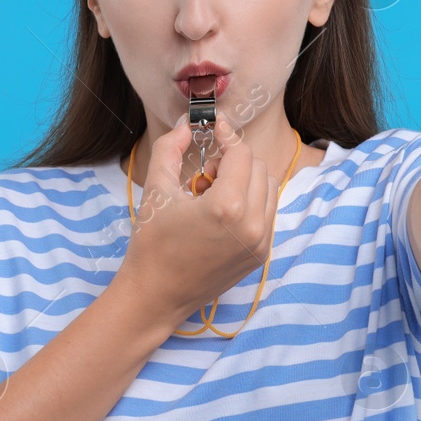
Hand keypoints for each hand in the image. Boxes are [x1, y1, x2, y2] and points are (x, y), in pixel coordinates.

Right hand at [112, 113, 279, 330]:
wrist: (156, 295)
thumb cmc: (152, 243)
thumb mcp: (156, 190)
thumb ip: (169, 148)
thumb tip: (185, 125)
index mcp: (227, 207)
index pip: (241, 154)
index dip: (227, 137)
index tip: (215, 130)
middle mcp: (252, 225)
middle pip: (259, 168)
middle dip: (235, 161)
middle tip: (206, 175)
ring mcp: (260, 243)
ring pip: (269, 189)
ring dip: (246, 181)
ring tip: (214, 194)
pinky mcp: (261, 255)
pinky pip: (267, 213)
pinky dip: (251, 202)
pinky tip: (222, 214)